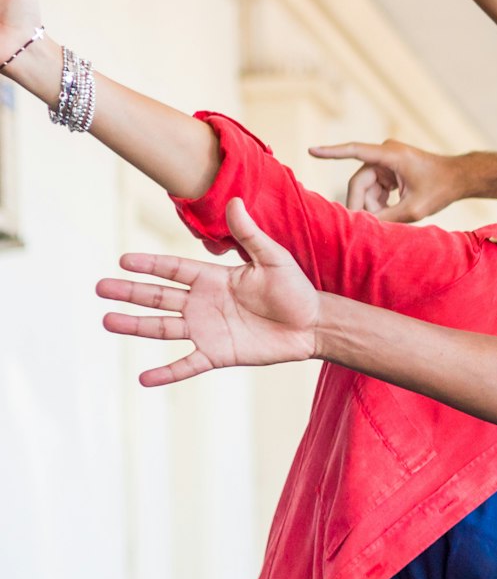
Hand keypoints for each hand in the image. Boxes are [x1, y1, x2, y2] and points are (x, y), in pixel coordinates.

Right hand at [98, 199, 320, 384]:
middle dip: (130, 292)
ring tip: (108, 321)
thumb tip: (234, 200)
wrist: (312, 325)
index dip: (148, 265)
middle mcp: (203, 303)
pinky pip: (187, 364)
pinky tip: (144, 378)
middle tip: (101, 287)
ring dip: (135, 326)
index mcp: (213, 279)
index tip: (123, 261)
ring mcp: (207, 330)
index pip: (172, 269)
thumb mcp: (272, 258)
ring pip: (163, 328)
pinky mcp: (218, 354)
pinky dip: (166, 373)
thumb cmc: (294, 289)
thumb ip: (250, 234)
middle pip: (158, 297)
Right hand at [309, 139, 460, 221]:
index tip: (311, 150)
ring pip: (367, 189)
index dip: (331, 153)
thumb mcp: (414, 208)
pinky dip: (380, 203)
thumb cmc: (440, 189)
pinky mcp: (389, 170)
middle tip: (364, 228)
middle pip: (360, 183)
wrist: (460, 178)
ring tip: (391, 220)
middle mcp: (385, 154)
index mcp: (390, 155)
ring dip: (374, 207)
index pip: (354, 151)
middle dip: (363, 206)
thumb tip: (362, 226)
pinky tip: (391, 213)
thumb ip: (387, 217)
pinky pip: (375, 189)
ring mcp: (386, 161)